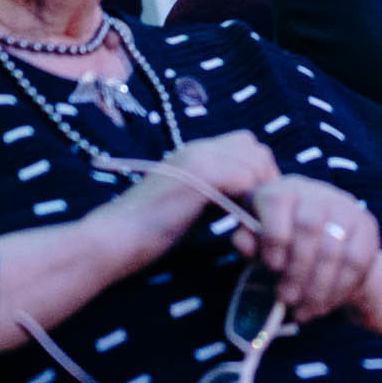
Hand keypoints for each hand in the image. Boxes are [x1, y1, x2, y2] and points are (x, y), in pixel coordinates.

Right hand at [107, 131, 281, 261]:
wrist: (117, 237)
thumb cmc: (151, 231)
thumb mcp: (193, 206)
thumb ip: (219, 195)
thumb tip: (248, 199)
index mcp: (196, 153)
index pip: (246, 146)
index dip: (257, 173)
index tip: (254, 205)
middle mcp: (199, 148)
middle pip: (255, 147)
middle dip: (264, 178)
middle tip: (257, 212)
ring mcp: (198, 158)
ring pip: (255, 161)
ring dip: (259, 192)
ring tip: (248, 220)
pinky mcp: (199, 175)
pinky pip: (245, 178)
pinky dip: (249, 202)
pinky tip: (239, 224)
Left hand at [235, 176, 381, 323]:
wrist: (325, 250)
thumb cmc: (280, 248)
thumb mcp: (257, 245)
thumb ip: (248, 242)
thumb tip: (243, 241)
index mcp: (282, 189)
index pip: (277, 203)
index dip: (273, 237)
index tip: (271, 267)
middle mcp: (315, 191)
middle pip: (309, 227)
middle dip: (296, 270)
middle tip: (286, 298)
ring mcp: (345, 206)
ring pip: (334, 249)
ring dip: (316, 287)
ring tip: (302, 309)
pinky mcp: (367, 225)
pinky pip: (356, 261)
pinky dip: (338, 289)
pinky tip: (323, 305)